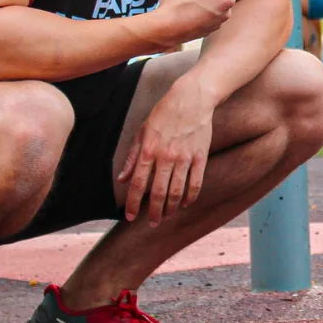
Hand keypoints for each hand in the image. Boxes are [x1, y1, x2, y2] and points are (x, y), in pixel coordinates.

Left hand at [118, 77, 215, 225]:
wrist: (192, 99)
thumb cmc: (164, 113)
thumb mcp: (142, 131)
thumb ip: (132, 157)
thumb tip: (122, 179)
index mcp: (149, 150)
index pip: (138, 184)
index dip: (132, 203)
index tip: (129, 216)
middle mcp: (166, 156)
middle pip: (157, 192)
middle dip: (153, 211)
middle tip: (151, 223)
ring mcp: (185, 158)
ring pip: (176, 191)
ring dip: (170, 208)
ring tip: (165, 216)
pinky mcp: (200, 156)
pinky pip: (195, 183)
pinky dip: (190, 197)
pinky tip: (184, 204)